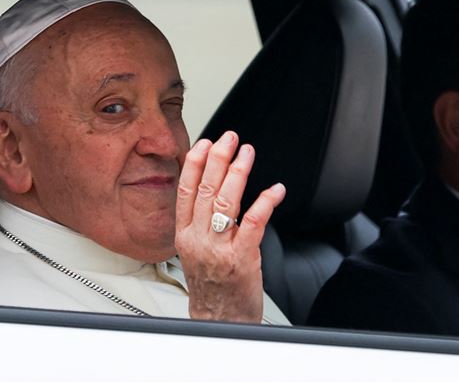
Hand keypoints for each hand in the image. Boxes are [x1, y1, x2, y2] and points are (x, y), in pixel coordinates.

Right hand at [175, 130, 285, 322]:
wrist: (220, 319)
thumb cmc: (212, 284)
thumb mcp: (196, 250)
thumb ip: (202, 221)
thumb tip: (216, 187)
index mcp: (184, 235)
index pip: (185, 191)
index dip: (194, 163)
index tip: (206, 143)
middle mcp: (198, 239)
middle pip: (205, 190)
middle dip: (219, 159)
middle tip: (231, 139)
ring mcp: (219, 249)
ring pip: (226, 201)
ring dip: (239, 173)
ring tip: (248, 154)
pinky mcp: (241, 259)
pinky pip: (253, 223)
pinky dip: (265, 202)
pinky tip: (275, 190)